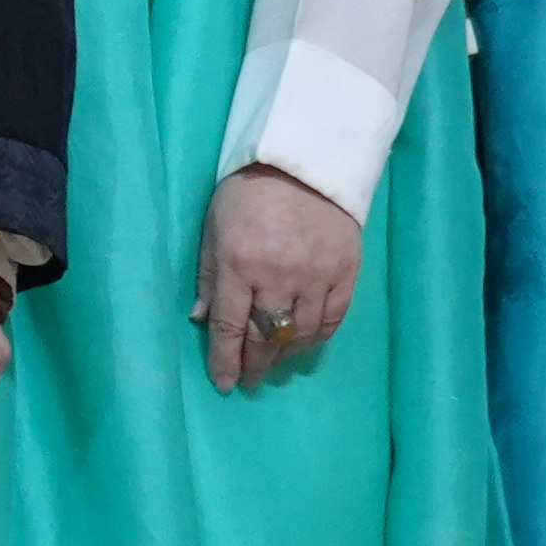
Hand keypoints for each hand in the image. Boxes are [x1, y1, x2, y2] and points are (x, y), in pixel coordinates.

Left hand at [200, 163, 363, 393]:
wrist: (305, 161)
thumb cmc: (248, 192)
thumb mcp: (213, 227)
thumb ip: (208, 275)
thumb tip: (200, 319)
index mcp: (239, 264)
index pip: (230, 327)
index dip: (225, 361)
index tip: (223, 384)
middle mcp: (277, 276)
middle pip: (265, 337)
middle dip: (255, 365)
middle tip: (250, 381)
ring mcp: (316, 276)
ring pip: (300, 334)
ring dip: (285, 356)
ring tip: (275, 365)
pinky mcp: (346, 271)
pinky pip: (333, 318)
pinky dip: (317, 337)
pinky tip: (305, 345)